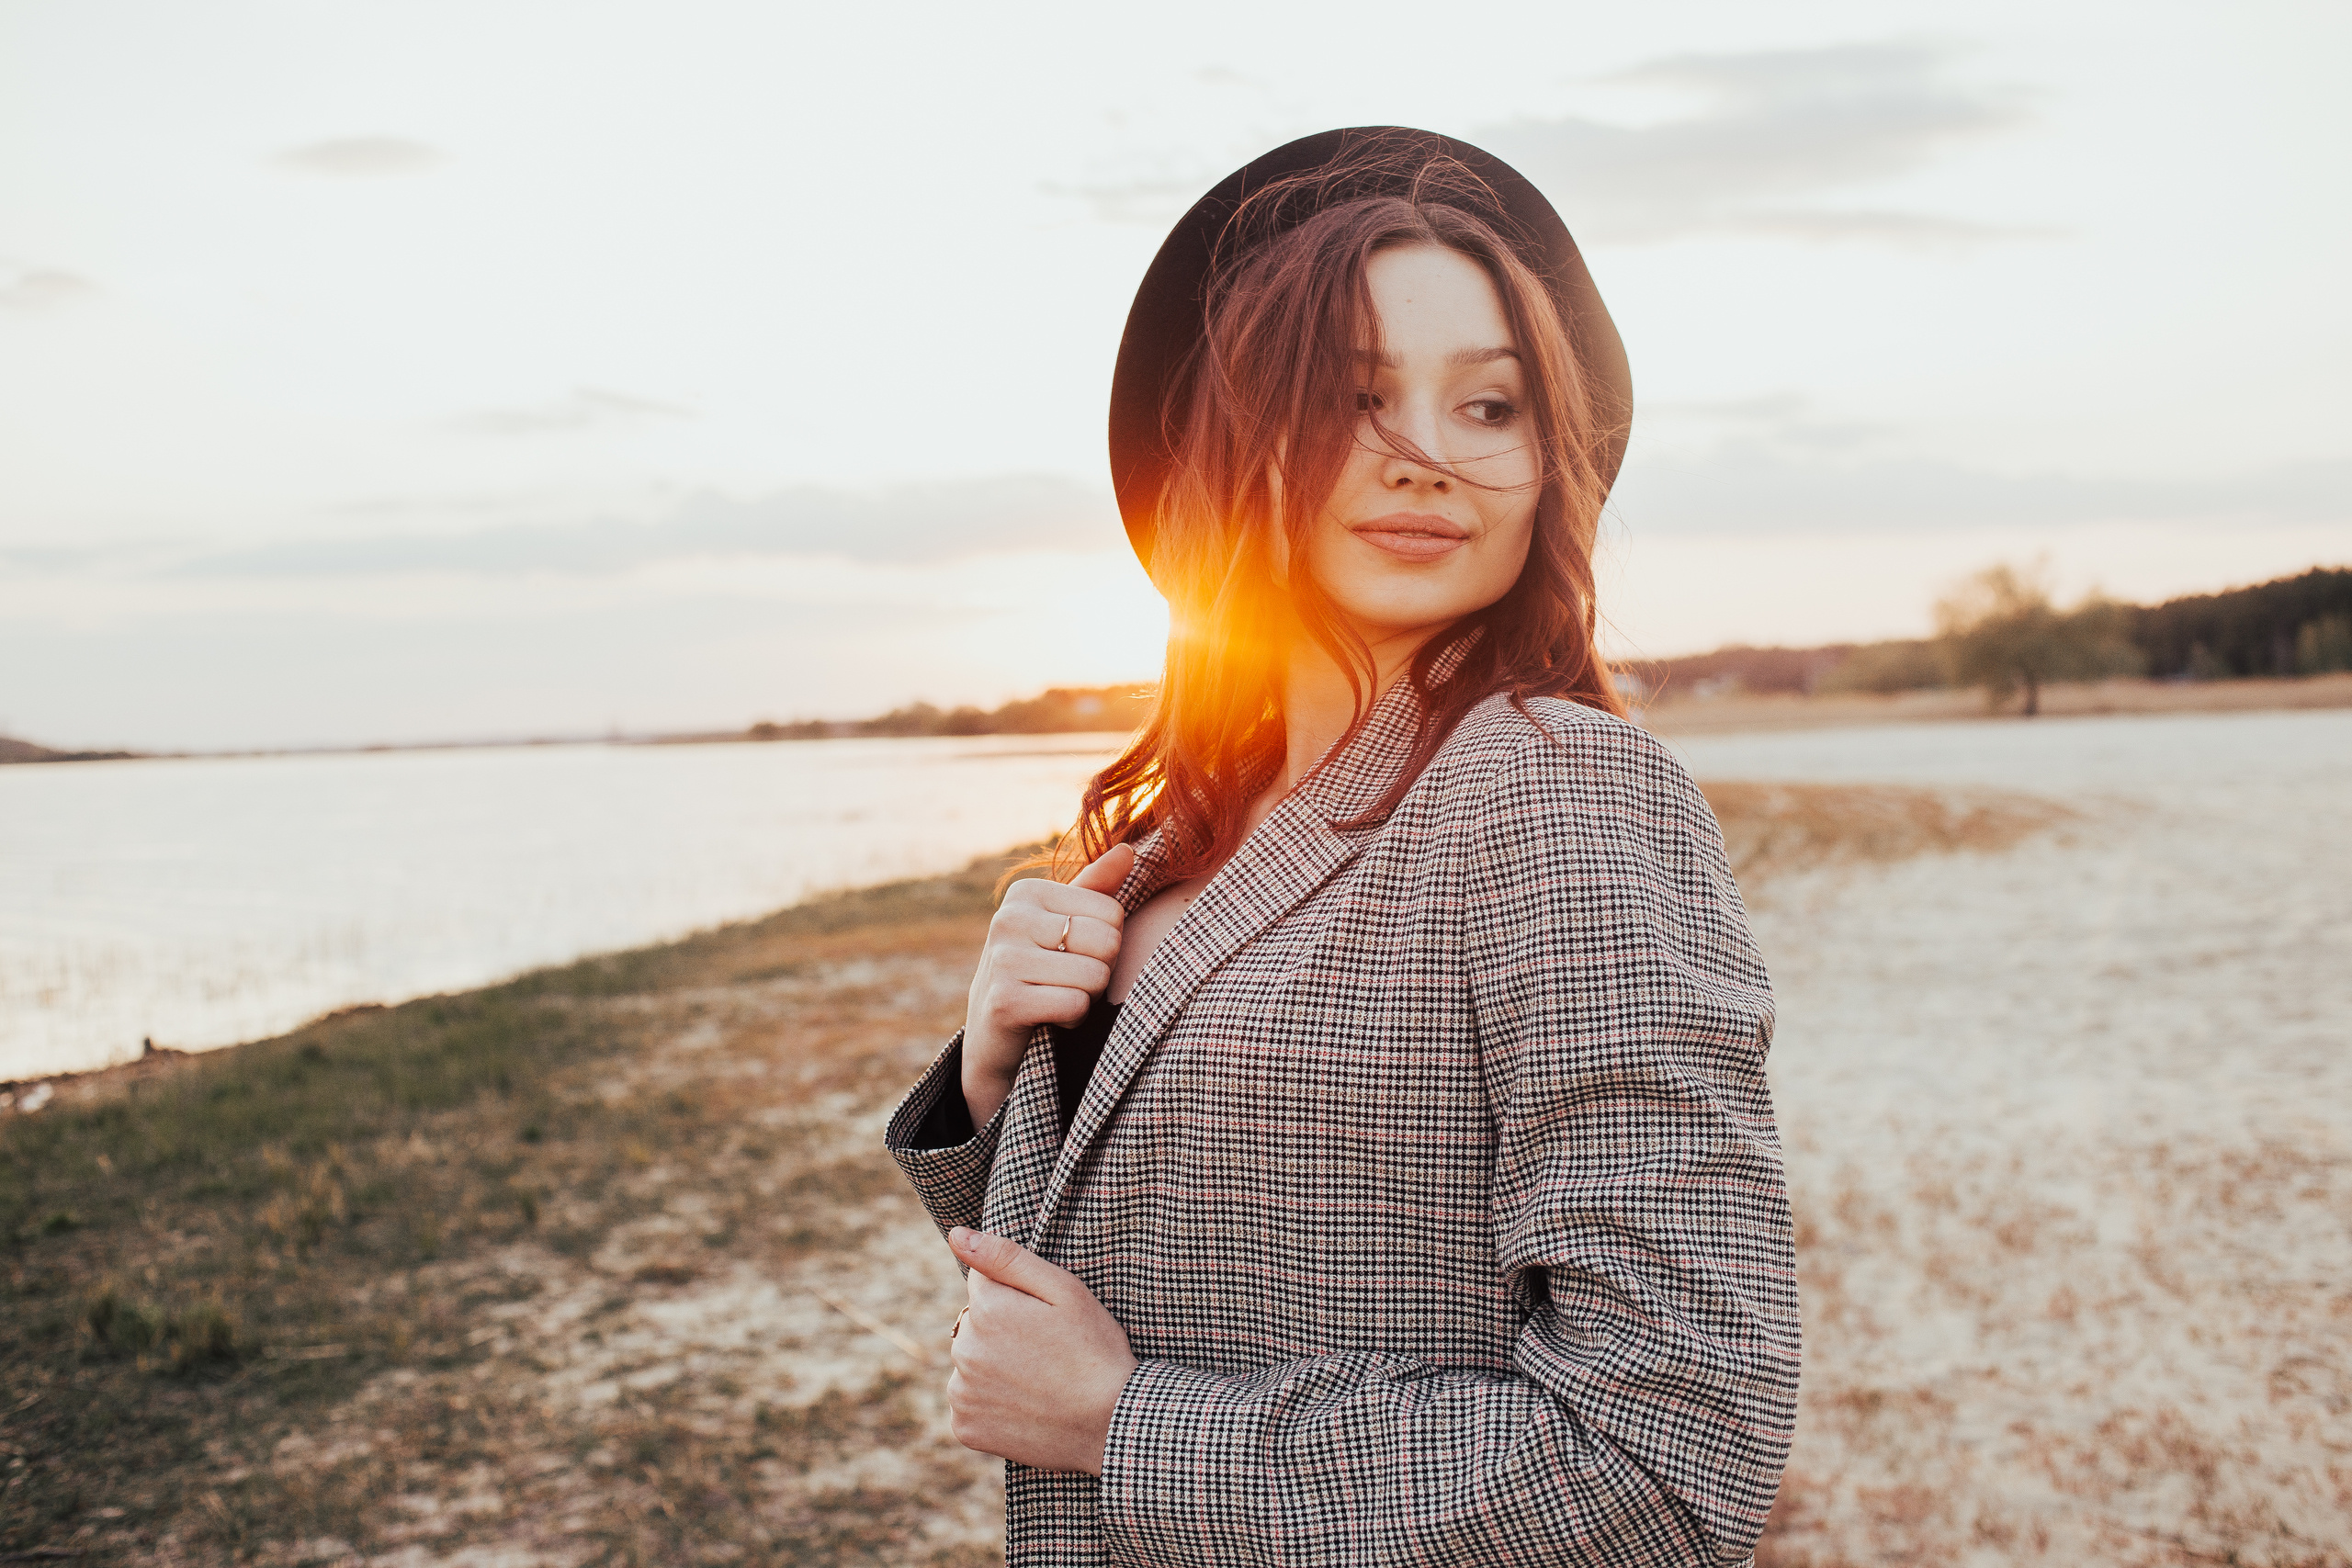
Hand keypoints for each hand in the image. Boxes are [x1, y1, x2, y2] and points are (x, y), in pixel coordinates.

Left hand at [947, 1226, 1138, 1473]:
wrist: (1110, 1423)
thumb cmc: (1095, 1350)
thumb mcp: (1064, 1290)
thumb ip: (1006, 1257)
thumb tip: (957, 1235)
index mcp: (986, 1308)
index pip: (983, 1284)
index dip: (1017, 1297)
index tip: (1044, 1320)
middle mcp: (964, 1349)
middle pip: (974, 1324)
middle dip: (1002, 1330)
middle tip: (1047, 1352)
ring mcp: (962, 1392)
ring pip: (971, 1364)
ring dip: (993, 1367)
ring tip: (1039, 1381)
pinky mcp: (965, 1427)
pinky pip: (970, 1403)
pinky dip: (990, 1403)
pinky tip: (1026, 1406)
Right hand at [962, 843, 1132, 1125]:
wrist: (993, 1037)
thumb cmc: (1039, 972)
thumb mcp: (1064, 923)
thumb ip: (1097, 888)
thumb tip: (1130, 850)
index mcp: (1026, 892)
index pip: (1113, 913)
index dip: (1106, 944)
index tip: (1073, 956)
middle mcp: (1008, 918)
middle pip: (1107, 942)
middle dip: (1099, 971)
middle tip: (1067, 981)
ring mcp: (1002, 959)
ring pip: (1094, 976)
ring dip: (1085, 997)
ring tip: (1055, 997)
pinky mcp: (1004, 1002)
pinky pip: (1075, 1005)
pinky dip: (1072, 1019)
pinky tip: (1047, 1018)